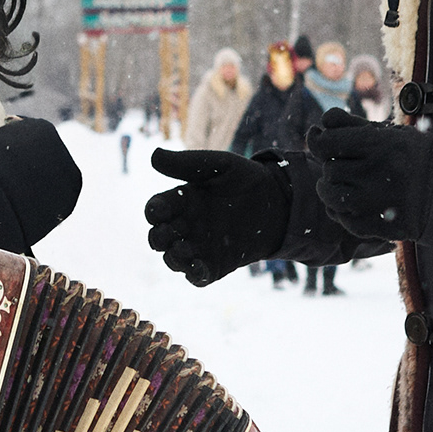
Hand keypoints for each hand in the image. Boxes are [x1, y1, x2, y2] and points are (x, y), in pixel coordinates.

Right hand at [143, 149, 291, 286]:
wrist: (279, 202)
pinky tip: (198, 268)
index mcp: (181, 201)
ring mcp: (199, 247)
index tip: (159, 209)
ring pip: (174, 259)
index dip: (153, 211)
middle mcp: (185, 226)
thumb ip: (187, 164)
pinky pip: (198, 276)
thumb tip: (153, 155)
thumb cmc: (246, 179)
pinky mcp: (216, 265)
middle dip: (158, 238)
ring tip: (182, 251)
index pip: (157, 209)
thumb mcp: (219, 166)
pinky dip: (194, 275)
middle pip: (160, 237)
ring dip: (173, 258)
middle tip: (166, 234)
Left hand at [307, 109, 432, 240]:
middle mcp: (379, 173)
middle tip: (347, 166)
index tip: (328, 144)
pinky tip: (355, 203)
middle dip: (333, 166)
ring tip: (343, 185)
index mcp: (381, 145)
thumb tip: (316, 128)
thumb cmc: (414, 157)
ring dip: (331, 190)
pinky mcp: (381, 226)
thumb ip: (351, 126)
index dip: (321, 142)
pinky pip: (344, 219)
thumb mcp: (389, 134)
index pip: (326, 143)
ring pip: (331, 196)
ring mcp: (379, 203)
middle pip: (329, 170)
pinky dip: (342, 212)